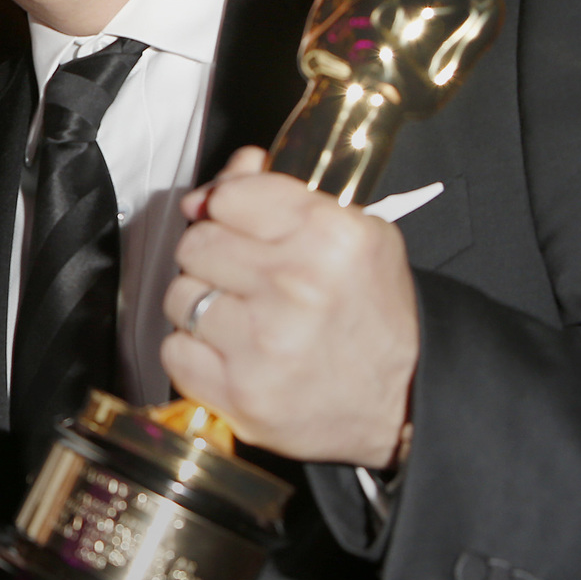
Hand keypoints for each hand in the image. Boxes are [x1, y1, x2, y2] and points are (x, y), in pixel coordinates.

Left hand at [160, 147, 418, 467]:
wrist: (405, 400)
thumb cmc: (374, 316)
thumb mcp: (353, 235)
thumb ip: (280, 193)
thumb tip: (222, 179)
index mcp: (331, 236)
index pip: (230, 196)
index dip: (231, 210)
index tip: (243, 227)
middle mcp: (297, 285)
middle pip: (197, 244)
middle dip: (215, 258)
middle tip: (249, 280)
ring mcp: (265, 342)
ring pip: (180, 295)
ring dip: (202, 306)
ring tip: (245, 319)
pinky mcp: (240, 393)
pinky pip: (175, 350)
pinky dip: (196, 353)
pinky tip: (234, 354)